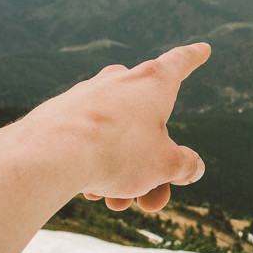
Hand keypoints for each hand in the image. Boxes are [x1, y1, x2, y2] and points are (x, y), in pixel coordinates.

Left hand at [11, 42, 210, 211]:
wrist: (49, 156)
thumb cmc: (117, 152)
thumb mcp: (164, 165)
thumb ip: (184, 165)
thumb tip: (193, 167)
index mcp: (153, 82)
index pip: (180, 63)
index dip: (195, 57)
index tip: (204, 48)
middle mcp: (120, 81)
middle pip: (149, 123)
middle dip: (154, 165)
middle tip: (155, 201)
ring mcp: (88, 95)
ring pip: (118, 138)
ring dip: (124, 174)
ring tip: (117, 204)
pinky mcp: (61, 114)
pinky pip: (89, 142)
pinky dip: (95, 166)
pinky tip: (90, 191)